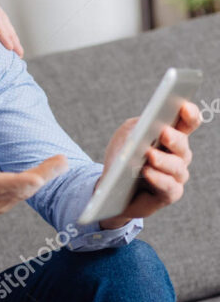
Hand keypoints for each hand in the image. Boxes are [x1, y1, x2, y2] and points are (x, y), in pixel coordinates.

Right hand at [0, 123, 66, 241]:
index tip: (58, 160)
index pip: (16, 182)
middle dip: (47, 174)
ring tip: (58, 164)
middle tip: (62, 160)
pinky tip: (42, 174)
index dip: (41, 173)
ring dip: (42, 179)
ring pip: (26, 193)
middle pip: (27, 189)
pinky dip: (33, 185)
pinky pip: (21, 196)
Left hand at [97, 101, 199, 228]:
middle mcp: (179, 155)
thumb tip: (146, 127)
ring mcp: (176, 175)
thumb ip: (138, 128)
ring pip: (177, 167)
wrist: (111, 189)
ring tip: (149, 155)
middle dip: (174, 138)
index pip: (188, 122)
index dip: (190, 114)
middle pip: (182, 145)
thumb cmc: (122, 157)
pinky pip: (169, 187)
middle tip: (164, 132)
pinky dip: (158, 179)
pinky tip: (147, 172)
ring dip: (163, 160)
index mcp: (172, 136)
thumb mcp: (126, 136)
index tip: (184, 106)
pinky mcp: (170, 194)